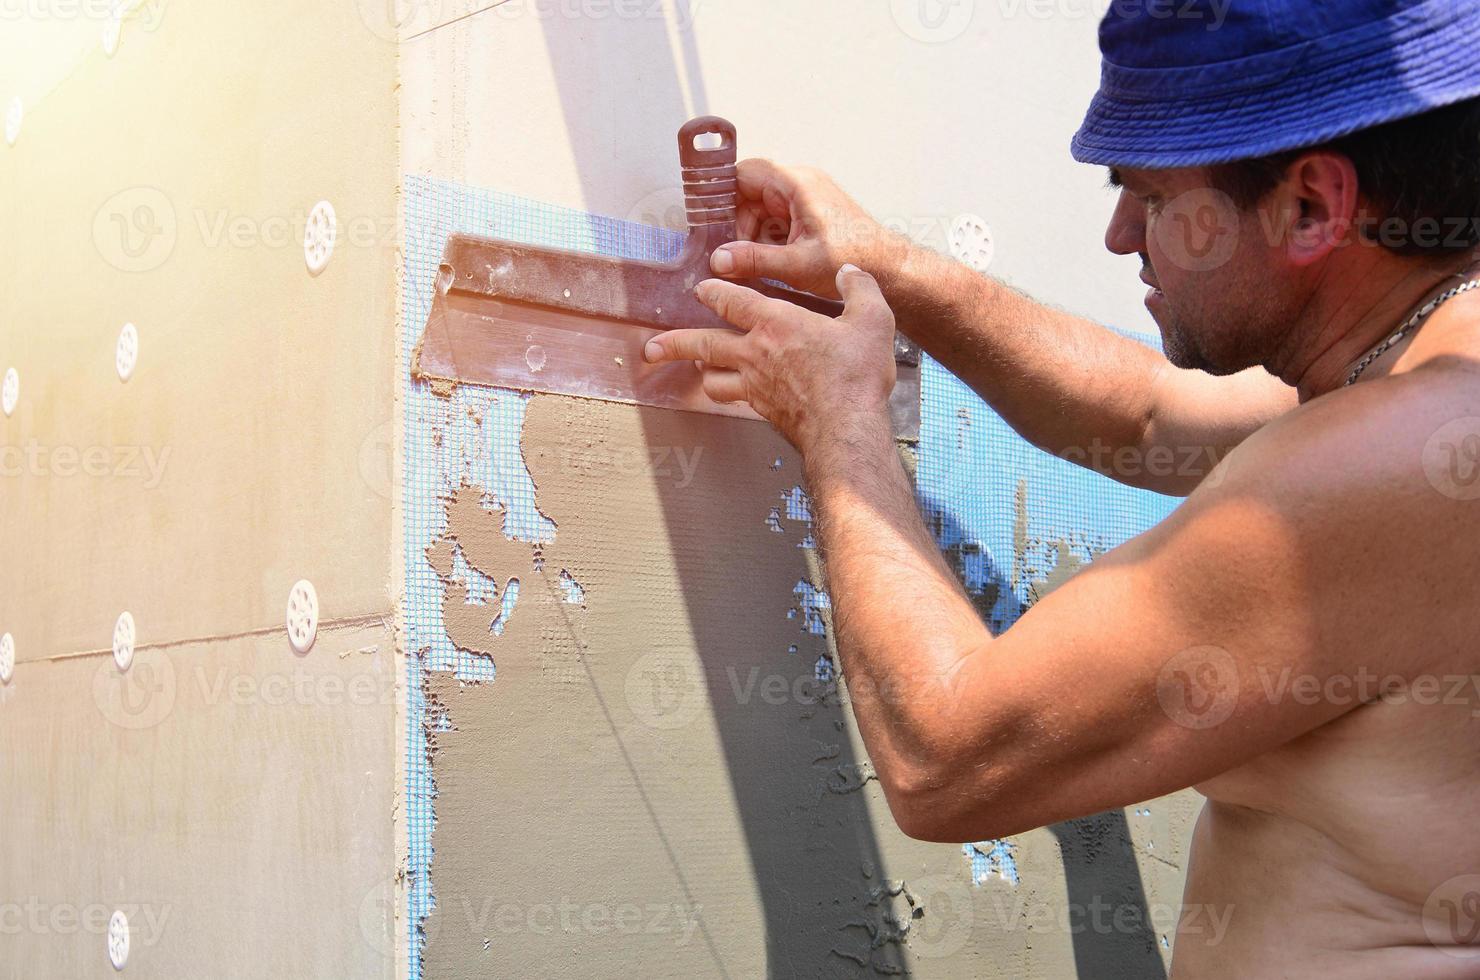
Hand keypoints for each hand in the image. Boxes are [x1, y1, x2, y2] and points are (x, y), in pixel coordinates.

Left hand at [644, 265, 897, 449]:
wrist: (846, 429)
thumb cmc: (855, 376)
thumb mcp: (871, 319)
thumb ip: (860, 288)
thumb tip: (851, 272)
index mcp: (776, 322)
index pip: (732, 300)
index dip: (713, 291)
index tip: (702, 289)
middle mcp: (756, 353)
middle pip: (702, 343)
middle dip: (672, 343)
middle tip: (651, 349)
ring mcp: (755, 386)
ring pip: (711, 378)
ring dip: (701, 371)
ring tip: (697, 368)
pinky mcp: (763, 411)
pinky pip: (734, 400)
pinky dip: (727, 394)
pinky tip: (733, 394)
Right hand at [712, 160, 905, 298]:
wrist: (892, 269)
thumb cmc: (855, 259)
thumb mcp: (798, 265)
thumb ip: (755, 260)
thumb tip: (718, 260)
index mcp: (796, 183)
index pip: (743, 174)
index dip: (722, 197)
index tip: (709, 224)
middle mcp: (799, 184)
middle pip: (748, 194)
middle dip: (737, 226)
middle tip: (732, 256)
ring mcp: (805, 199)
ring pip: (760, 211)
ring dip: (752, 237)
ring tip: (752, 265)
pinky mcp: (810, 215)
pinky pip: (776, 222)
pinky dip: (768, 242)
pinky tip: (769, 264)